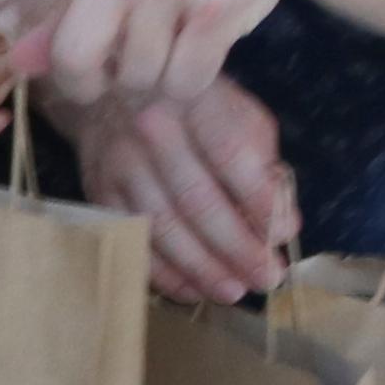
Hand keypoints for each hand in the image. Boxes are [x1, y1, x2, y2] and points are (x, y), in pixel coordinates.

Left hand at [0, 0, 334, 112]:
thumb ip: (61, 5)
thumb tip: (16, 59)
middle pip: (78, 61)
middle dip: (91, 82)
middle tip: (109, 70)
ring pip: (136, 80)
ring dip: (152, 79)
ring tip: (169, 36)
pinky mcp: (213, 10)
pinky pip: (183, 84)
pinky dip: (190, 83)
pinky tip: (199, 46)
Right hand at [58, 79, 297, 302]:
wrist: (114, 93)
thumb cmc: (195, 111)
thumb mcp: (239, 116)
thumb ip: (265, 165)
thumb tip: (284, 225)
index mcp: (196, 101)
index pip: (229, 153)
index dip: (258, 198)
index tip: (281, 237)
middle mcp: (153, 129)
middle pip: (195, 198)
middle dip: (236, 246)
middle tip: (266, 278)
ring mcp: (121, 162)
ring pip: (162, 225)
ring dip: (201, 266)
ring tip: (234, 291)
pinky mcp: (100, 193)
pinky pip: (134, 240)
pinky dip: (164, 272)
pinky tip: (193, 289)